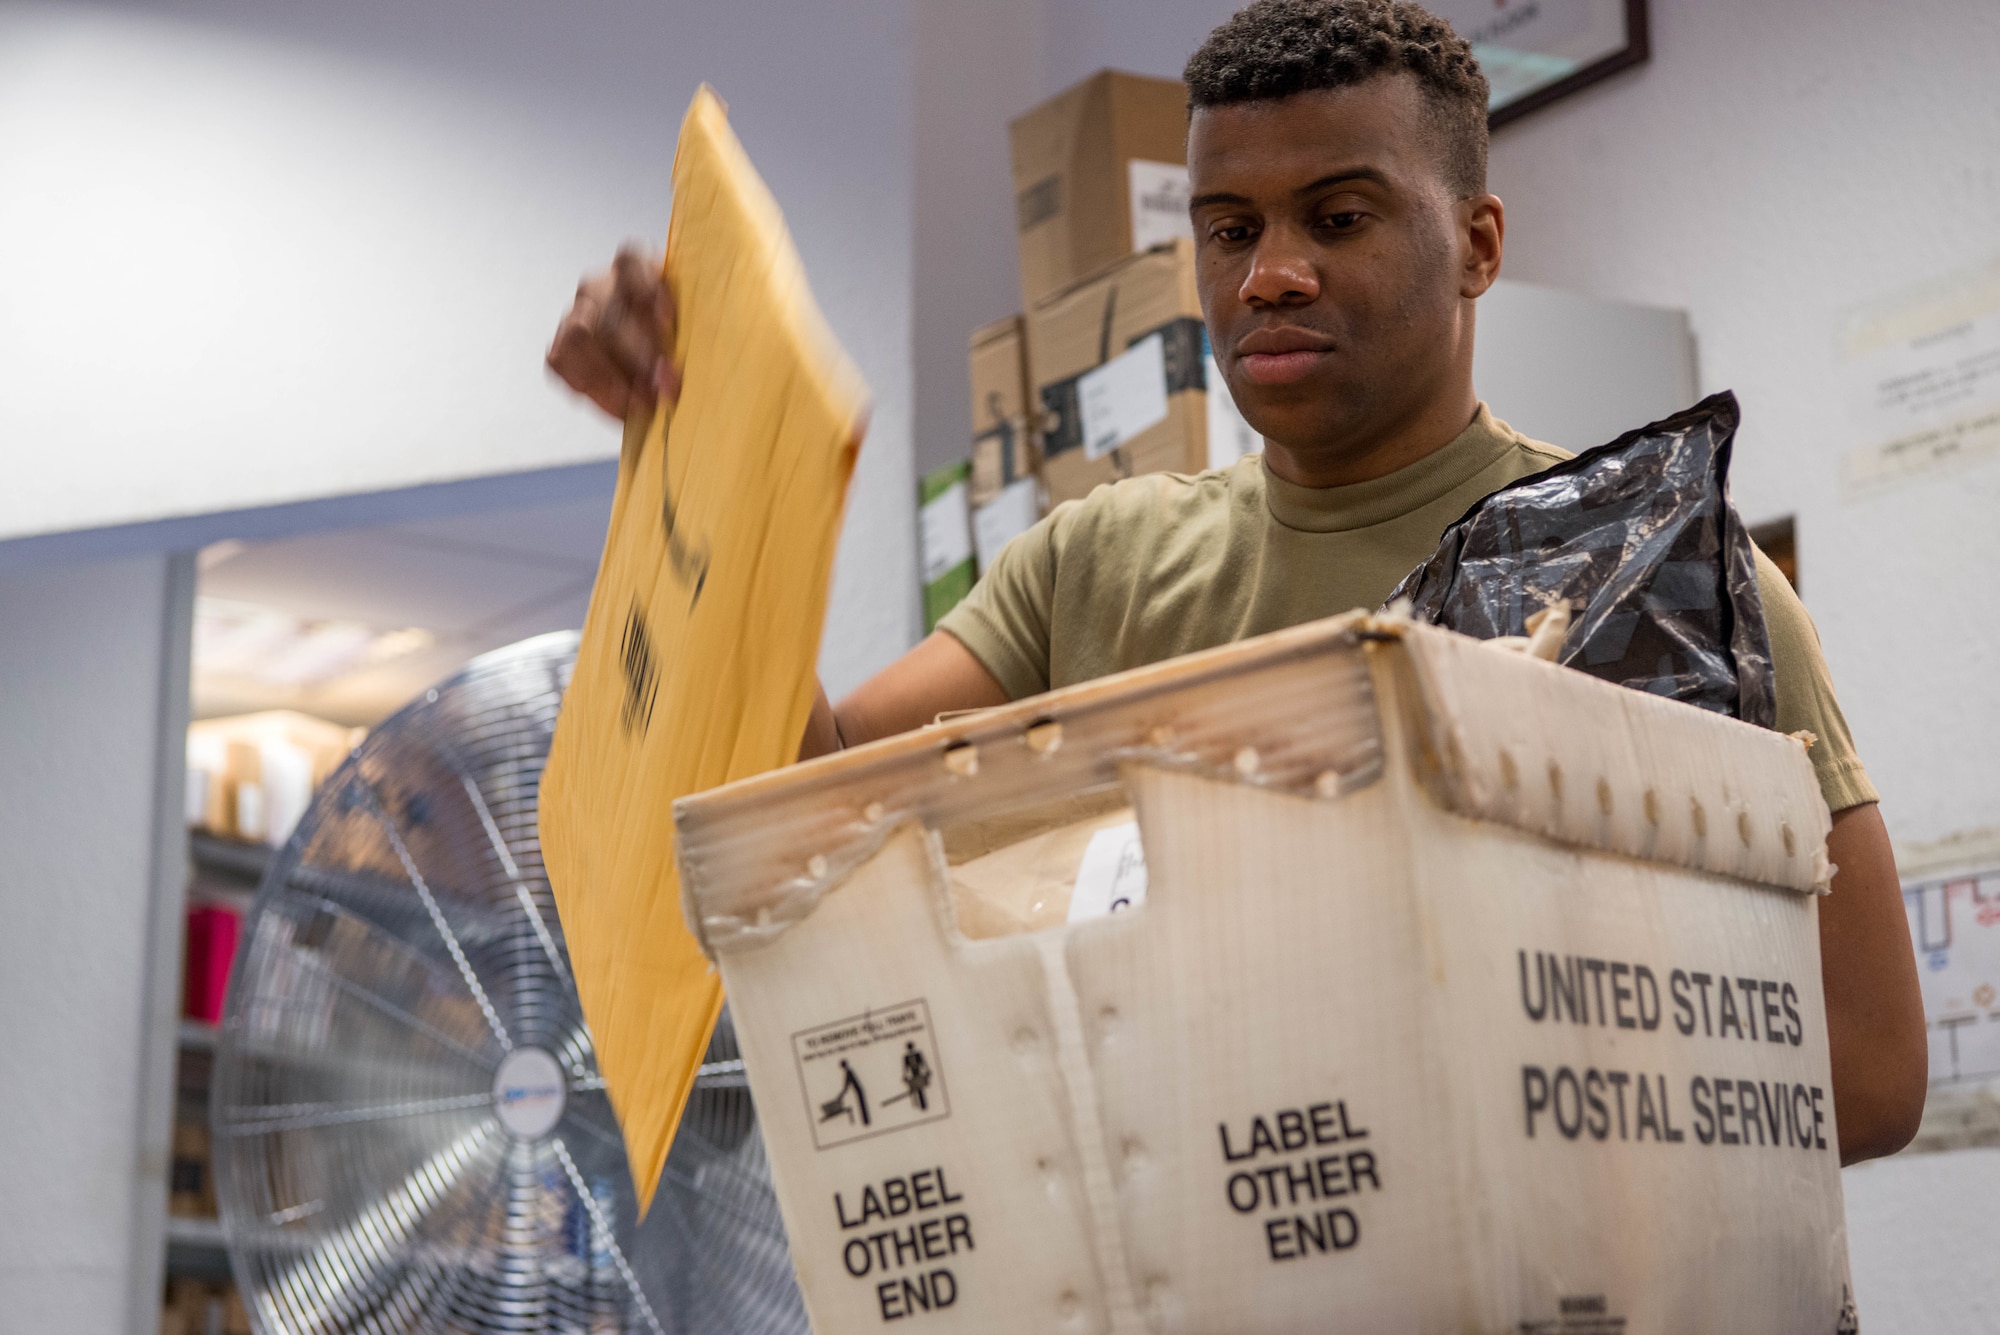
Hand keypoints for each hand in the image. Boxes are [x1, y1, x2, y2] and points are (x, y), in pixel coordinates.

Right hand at [546, 245, 678, 419]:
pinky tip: (621, 408)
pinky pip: (563, 363)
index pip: (630, 262)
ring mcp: (576, 315)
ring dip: (613, 377)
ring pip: (579, 337)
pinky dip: (593, 389)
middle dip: (638, 355)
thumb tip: (691, 362)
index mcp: (634, 268)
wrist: (652, 360)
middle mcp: (599, 287)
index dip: (647, 288)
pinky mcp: (561, 347)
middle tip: (665, 386)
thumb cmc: (679, 338)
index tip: (669, 320)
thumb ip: (696, 329)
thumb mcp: (693, 323)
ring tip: (643, 405)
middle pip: (608, 311)